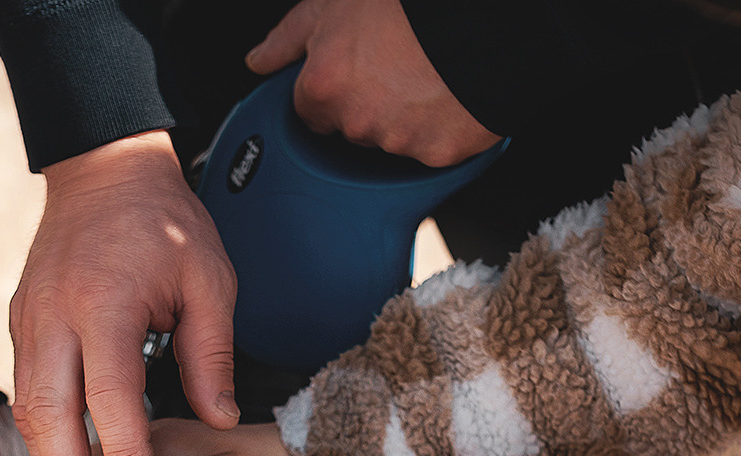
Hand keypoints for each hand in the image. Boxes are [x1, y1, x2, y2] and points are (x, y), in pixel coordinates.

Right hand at [11, 130, 240, 455]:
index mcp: (105, 303)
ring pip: (25, 406)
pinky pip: (24, 386)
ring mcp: (29, 318)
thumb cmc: (163, 223)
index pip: (109, 398)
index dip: (124, 455)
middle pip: (46, 414)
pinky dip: (40, 429)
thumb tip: (218, 419)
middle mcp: (55, 315)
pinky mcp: (21, 321)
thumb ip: (212, 354)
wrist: (104, 170)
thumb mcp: (210, 279)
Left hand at [248, 0, 499, 167]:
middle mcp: (356, 122)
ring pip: (392, 141)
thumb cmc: (409, 4)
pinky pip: (433, 150)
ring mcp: (398, 142)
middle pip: (352, 128)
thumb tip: (259, 61)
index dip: (333, 87)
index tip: (355, 70)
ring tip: (428, 74)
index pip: (310, 109)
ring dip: (404, 117)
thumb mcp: (335, 2)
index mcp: (324, 86)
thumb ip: (290, 37)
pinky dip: (441, 129)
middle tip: (398, 64)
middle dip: (369, 104)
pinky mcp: (439, 154)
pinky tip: (450, 96)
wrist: (482, 18)